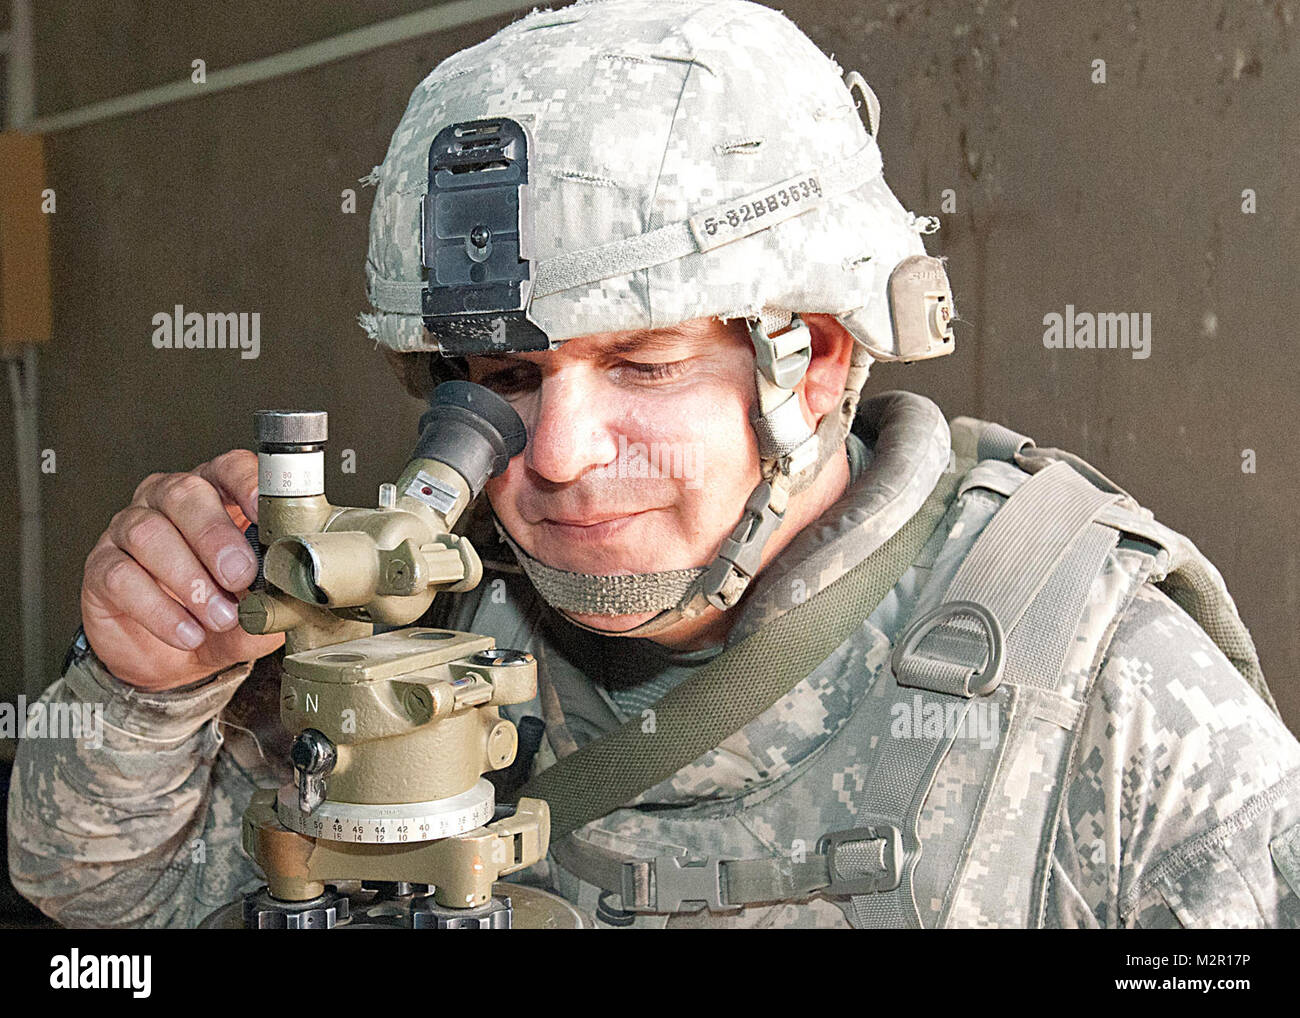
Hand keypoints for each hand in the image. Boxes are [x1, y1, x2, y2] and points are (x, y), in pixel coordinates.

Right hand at [80, 450, 283, 690]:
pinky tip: (188, 633)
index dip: (248, 484)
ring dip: (189, 579)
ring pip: (149, 533)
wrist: (177, 664)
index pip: (230, 468)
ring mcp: (130, 530)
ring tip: (220, 616)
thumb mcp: (259, 609)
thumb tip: (288, 595)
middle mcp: (169, 502)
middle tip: (240, 576)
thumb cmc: (223, 618)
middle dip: (216, 536)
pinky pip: (122, 576)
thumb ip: (274, 598)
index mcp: (217, 496)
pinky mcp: (102, 568)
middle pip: (185, 494)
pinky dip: (159, 610)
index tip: (266, 512)